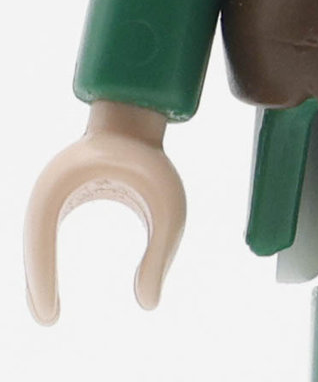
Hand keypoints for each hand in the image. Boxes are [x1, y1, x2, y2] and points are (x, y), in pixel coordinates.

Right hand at [24, 100, 186, 324]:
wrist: (136, 113)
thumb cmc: (153, 159)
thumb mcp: (168, 207)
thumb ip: (161, 254)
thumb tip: (149, 304)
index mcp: (68, 185)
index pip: (41, 243)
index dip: (41, 281)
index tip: (51, 315)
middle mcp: (54, 187)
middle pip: (34, 244)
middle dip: (37, 283)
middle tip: (47, 320)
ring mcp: (57, 189)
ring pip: (38, 239)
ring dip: (38, 273)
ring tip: (47, 310)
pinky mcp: (65, 191)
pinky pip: (48, 230)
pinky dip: (45, 259)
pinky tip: (51, 282)